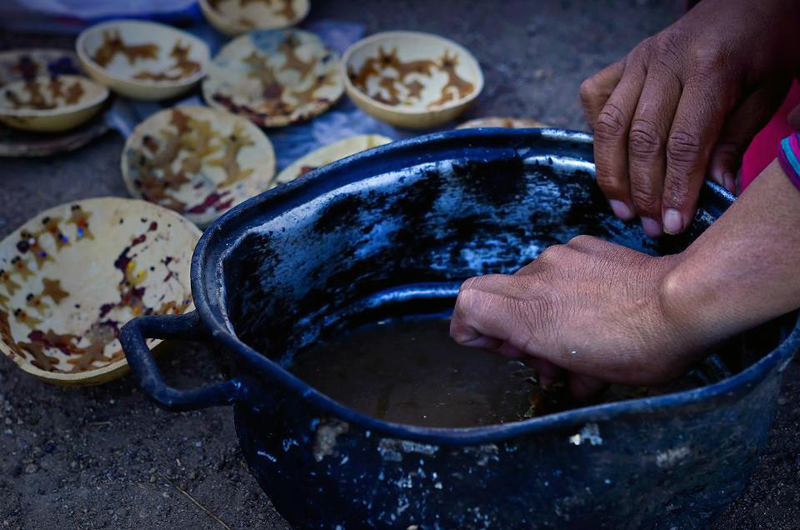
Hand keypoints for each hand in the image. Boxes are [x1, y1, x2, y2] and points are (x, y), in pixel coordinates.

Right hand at [450, 236, 705, 397]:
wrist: (683, 302)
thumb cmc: (640, 345)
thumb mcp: (592, 375)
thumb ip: (555, 367)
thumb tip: (556, 369)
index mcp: (529, 315)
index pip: (467, 305)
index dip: (470, 329)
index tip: (500, 348)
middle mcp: (536, 279)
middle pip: (489, 292)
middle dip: (504, 323)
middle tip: (538, 350)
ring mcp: (559, 258)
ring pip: (526, 281)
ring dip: (538, 306)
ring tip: (575, 329)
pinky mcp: (582, 245)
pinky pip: (557, 264)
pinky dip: (564, 285)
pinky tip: (597, 301)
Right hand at [580, 0, 797, 236]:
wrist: (746, 2)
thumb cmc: (762, 48)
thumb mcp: (766, 93)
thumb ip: (734, 141)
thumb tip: (715, 191)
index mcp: (710, 68)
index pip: (684, 143)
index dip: (676, 189)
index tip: (674, 224)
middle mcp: (665, 62)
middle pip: (642, 140)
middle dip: (644, 191)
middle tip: (650, 227)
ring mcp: (637, 61)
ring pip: (610, 127)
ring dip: (613, 175)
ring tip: (623, 210)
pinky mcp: (622, 63)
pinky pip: (596, 102)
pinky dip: (597, 136)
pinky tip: (611, 162)